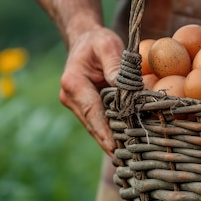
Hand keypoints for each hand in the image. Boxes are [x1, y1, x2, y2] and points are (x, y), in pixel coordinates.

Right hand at [58, 26, 123, 155]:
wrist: (85, 41)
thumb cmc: (98, 42)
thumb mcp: (108, 46)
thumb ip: (115, 65)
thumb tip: (124, 86)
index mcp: (73, 83)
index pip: (91, 111)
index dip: (103, 130)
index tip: (114, 147)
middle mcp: (70, 97)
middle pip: (93, 124)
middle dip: (109, 142)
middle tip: (127, 159)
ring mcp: (76, 105)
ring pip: (96, 127)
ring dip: (111, 141)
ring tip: (129, 158)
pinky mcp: (85, 108)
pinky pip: (100, 122)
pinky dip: (112, 132)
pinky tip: (127, 145)